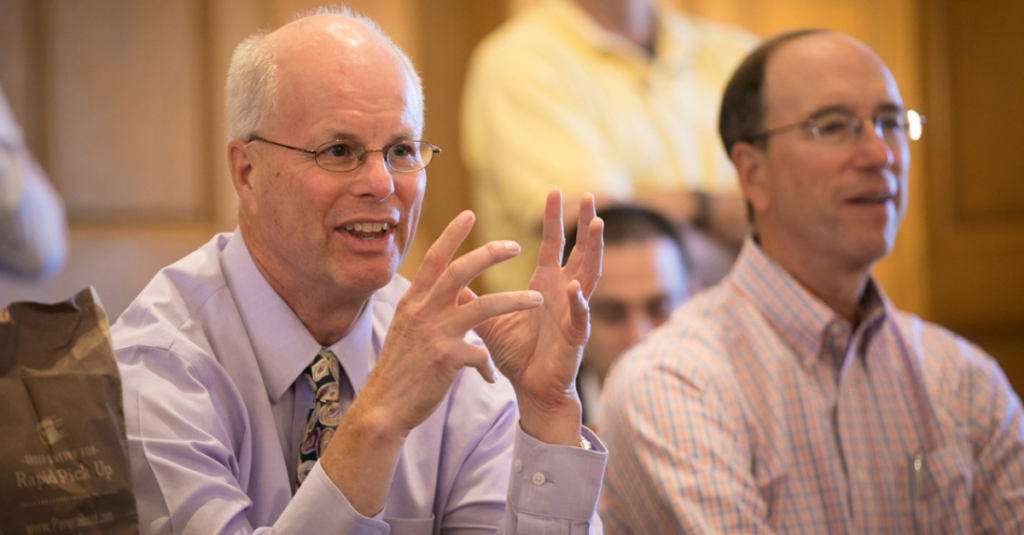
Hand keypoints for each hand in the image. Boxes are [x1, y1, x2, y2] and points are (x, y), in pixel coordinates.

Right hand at [357, 210, 543, 434]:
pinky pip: (480, 354)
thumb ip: (422, 307)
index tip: (469, 213)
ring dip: (513, 300)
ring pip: (482, 306)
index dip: (452, 235)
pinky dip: (488, 364)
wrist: (383, 407)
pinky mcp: (445, 359)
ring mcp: (434, 333)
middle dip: (490, 253)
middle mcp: (422, 311)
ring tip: (538, 299)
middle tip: (515, 245)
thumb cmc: (398, 369)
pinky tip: (488, 376)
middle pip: (460, 271)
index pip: (434, 259)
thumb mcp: (404, 329)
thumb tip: (436, 290)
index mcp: (412, 301)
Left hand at [469, 190, 603, 444]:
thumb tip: (448, 275)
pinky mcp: (575, 337)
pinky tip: (575, 286)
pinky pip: (579, 316)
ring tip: (597, 225)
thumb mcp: (488, 319)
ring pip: (589, 276)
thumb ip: (471, 296)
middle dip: (584, 224)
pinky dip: (578, 301)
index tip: (553, 191)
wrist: (529, 390)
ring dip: (594, 251)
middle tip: (588, 195)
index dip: (554, 219)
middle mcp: (563, 293)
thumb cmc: (517, 354)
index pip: (553, 244)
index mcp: (545, 285)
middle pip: (580, 251)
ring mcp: (573, 312)